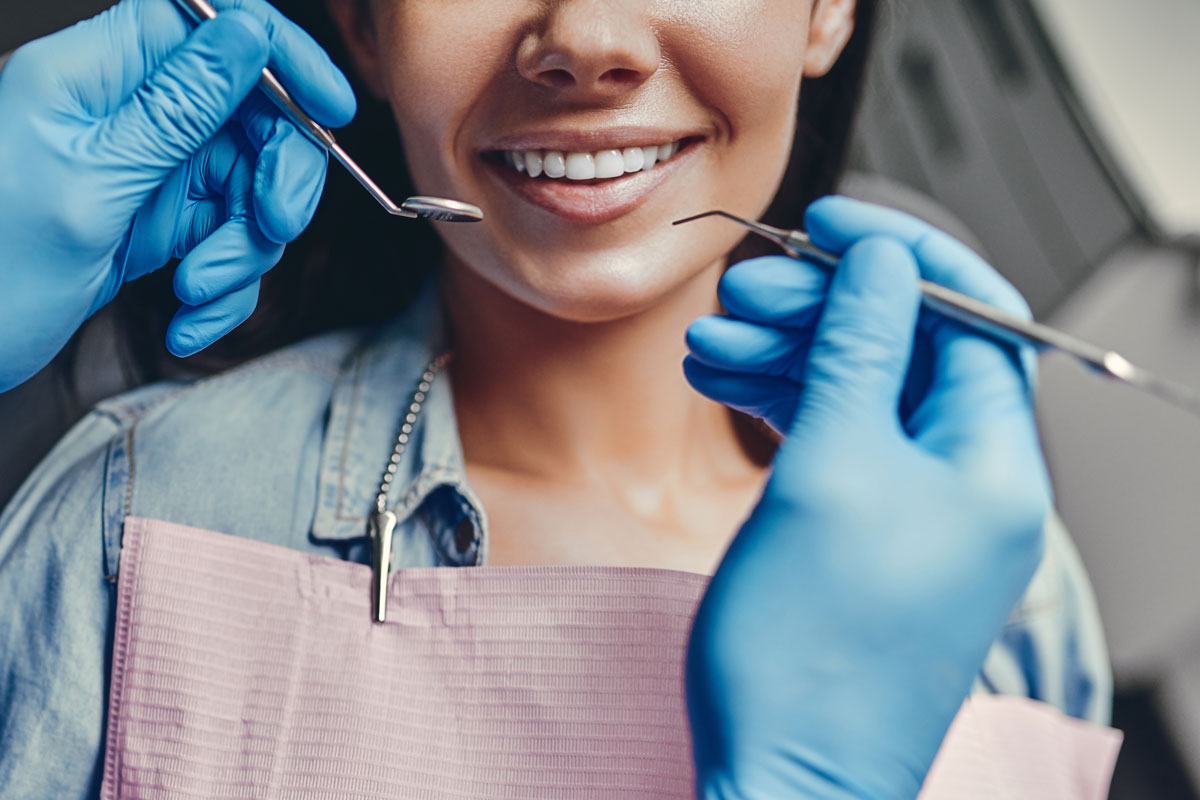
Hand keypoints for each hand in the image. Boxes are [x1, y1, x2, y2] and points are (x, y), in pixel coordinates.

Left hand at [0, 0, 355, 390]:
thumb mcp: (91, 183)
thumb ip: (177, 107)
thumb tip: (248, 35)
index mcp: (97, 75)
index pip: (211, 24)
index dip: (281, 56)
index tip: (330, 111)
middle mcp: (130, 115)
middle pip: (250, 115)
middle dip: (275, 178)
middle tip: (272, 226)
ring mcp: (149, 171)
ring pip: (247, 189)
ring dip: (242, 252)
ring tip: (197, 292)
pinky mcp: (159, 224)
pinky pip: (226, 242)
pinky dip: (224, 288)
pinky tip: (188, 320)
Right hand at [684, 197, 1049, 798]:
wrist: (780, 775)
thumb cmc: (810, 654)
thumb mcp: (830, 470)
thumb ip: (858, 352)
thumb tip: (881, 263)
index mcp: (992, 464)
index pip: (972, 315)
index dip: (901, 254)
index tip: (831, 223)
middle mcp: (968, 483)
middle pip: (907, 349)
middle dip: (824, 309)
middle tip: (745, 291)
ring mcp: (916, 510)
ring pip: (859, 391)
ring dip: (788, 355)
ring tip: (709, 344)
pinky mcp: (867, 533)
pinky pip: (835, 440)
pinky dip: (782, 405)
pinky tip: (724, 386)